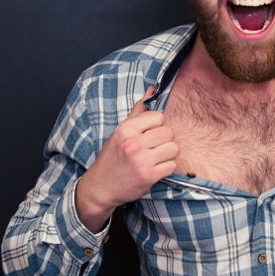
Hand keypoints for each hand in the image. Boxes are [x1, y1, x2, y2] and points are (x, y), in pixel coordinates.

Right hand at [75, 88, 178, 230]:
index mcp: (126, 129)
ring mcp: (141, 160)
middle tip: (153, 148)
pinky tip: (155, 169)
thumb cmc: (113, 156)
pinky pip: (172, 166)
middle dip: (164, 141)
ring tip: (155, 158)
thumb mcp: (121, 132)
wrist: (101, 186)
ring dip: (168, 155)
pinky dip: (166, 168)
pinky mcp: (148, 176)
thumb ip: (138, 111)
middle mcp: (133, 143)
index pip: (159, 117)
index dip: (157, 126)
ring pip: (173, 149)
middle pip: (169, 133)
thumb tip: (152, 89)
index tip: (149, 135)